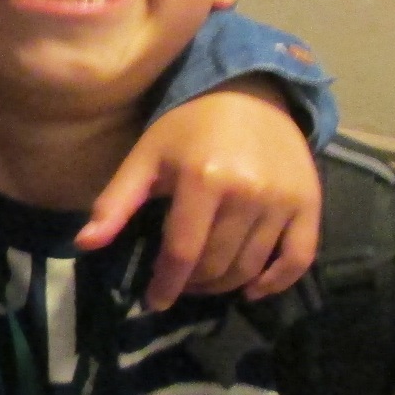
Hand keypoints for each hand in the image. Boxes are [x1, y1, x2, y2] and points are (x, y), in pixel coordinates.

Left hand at [78, 78, 319, 309]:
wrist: (250, 93)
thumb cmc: (188, 126)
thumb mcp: (146, 157)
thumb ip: (116, 202)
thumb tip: (84, 244)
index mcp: (204, 179)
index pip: (183, 252)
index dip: (166, 284)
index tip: (154, 301)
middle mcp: (249, 193)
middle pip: (217, 264)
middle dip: (192, 284)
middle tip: (179, 284)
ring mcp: (283, 200)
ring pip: (252, 266)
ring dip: (225, 285)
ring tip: (205, 283)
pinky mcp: (310, 203)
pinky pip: (300, 259)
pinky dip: (277, 283)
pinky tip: (252, 290)